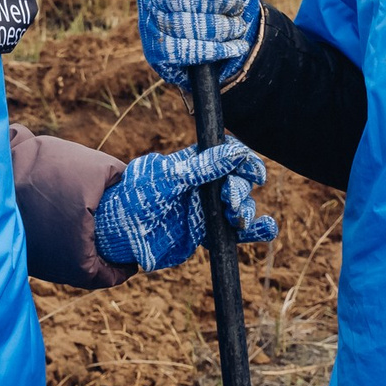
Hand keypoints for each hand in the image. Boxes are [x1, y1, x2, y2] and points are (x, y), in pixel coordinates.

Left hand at [93, 138, 277, 271]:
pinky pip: (234, 232)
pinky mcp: (205, 234)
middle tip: (231, 202)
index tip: (253, 171)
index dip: (244, 162)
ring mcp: (205, 210)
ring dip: (247, 210)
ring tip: (238, 217)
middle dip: (241, 190)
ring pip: (239, 207)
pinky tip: (267, 228)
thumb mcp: (168, 178)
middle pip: (237, 182)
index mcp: (194, 165)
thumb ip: (202, 167)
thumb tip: (235, 151)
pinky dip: (254, 230)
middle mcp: (203, 186)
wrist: (118, 234)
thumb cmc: (136, 197)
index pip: (228, 157)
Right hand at [137, 0, 262, 87]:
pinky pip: (183, 51)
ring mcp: (150, 24)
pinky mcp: (157, 53)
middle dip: (214, 5)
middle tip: (234, 6)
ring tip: (236, 26)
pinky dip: (215, 49)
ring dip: (220, 28)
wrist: (236, 36)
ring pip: (182, 26)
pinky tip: (233, 45)